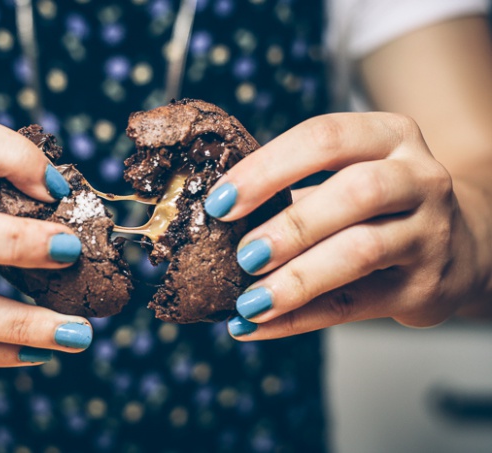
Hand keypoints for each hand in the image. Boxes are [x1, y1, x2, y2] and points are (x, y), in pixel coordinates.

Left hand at [203, 113, 480, 339]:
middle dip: (290, 225)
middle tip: (242, 254)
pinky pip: (353, 305)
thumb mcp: (352, 171)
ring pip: (361, 251)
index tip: (219, 202)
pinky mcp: (424, 288)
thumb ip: (295, 186)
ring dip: (296, 278)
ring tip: (249, 301)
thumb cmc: (382, 202)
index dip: (267, 169)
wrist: (461, 243)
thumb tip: (216, 214)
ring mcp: (429, 233)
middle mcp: (419, 178)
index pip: (325, 138)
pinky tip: (256, 326)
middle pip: (355, 192)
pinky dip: (298, 318)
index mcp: (390, 136)